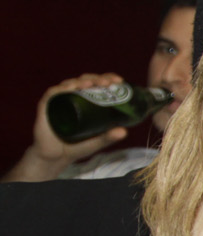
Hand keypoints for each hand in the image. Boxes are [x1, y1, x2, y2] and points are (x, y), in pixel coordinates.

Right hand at [3, 74, 130, 182]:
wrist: (55, 157)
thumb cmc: (76, 146)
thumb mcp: (96, 142)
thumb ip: (109, 137)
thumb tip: (124, 131)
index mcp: (86, 101)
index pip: (97, 84)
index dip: (107, 78)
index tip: (119, 81)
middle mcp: (72, 97)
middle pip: (85, 81)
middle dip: (97, 78)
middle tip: (108, 83)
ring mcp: (59, 101)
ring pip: (70, 84)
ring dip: (81, 81)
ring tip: (92, 84)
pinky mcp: (46, 106)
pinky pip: (53, 94)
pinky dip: (61, 89)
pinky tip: (70, 88)